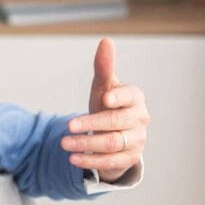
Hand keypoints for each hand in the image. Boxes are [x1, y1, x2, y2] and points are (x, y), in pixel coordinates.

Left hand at [61, 37, 148, 182]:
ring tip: (64, 143)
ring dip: (86, 144)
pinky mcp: (129, 159)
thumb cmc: (108, 105)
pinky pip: (110, 163)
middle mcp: (140, 119)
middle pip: (116, 122)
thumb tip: (106, 41)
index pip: (131, 96)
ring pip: (111, 144)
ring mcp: (137, 141)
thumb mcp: (103, 87)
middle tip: (68, 125)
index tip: (105, 97)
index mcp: (135, 98)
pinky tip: (72, 158)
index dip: (119, 97)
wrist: (114, 134)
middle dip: (91, 124)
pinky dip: (90, 161)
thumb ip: (104, 67)